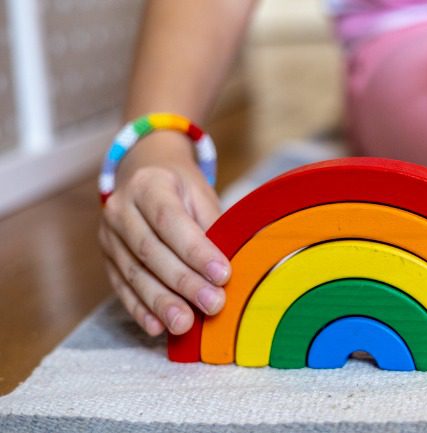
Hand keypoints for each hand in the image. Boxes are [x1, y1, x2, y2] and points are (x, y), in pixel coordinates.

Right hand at [98, 133, 229, 336]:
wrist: (144, 176)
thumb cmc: (181, 190)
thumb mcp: (200, 196)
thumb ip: (212, 227)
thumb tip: (231, 270)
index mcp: (148, 184)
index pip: (170, 220)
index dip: (197, 250)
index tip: (223, 274)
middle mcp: (120, 209)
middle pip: (151, 251)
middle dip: (184, 282)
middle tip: (213, 304)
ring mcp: (108, 237)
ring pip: (134, 274)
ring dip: (161, 302)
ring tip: (185, 324)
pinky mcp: (106, 260)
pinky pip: (122, 288)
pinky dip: (141, 310)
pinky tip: (158, 327)